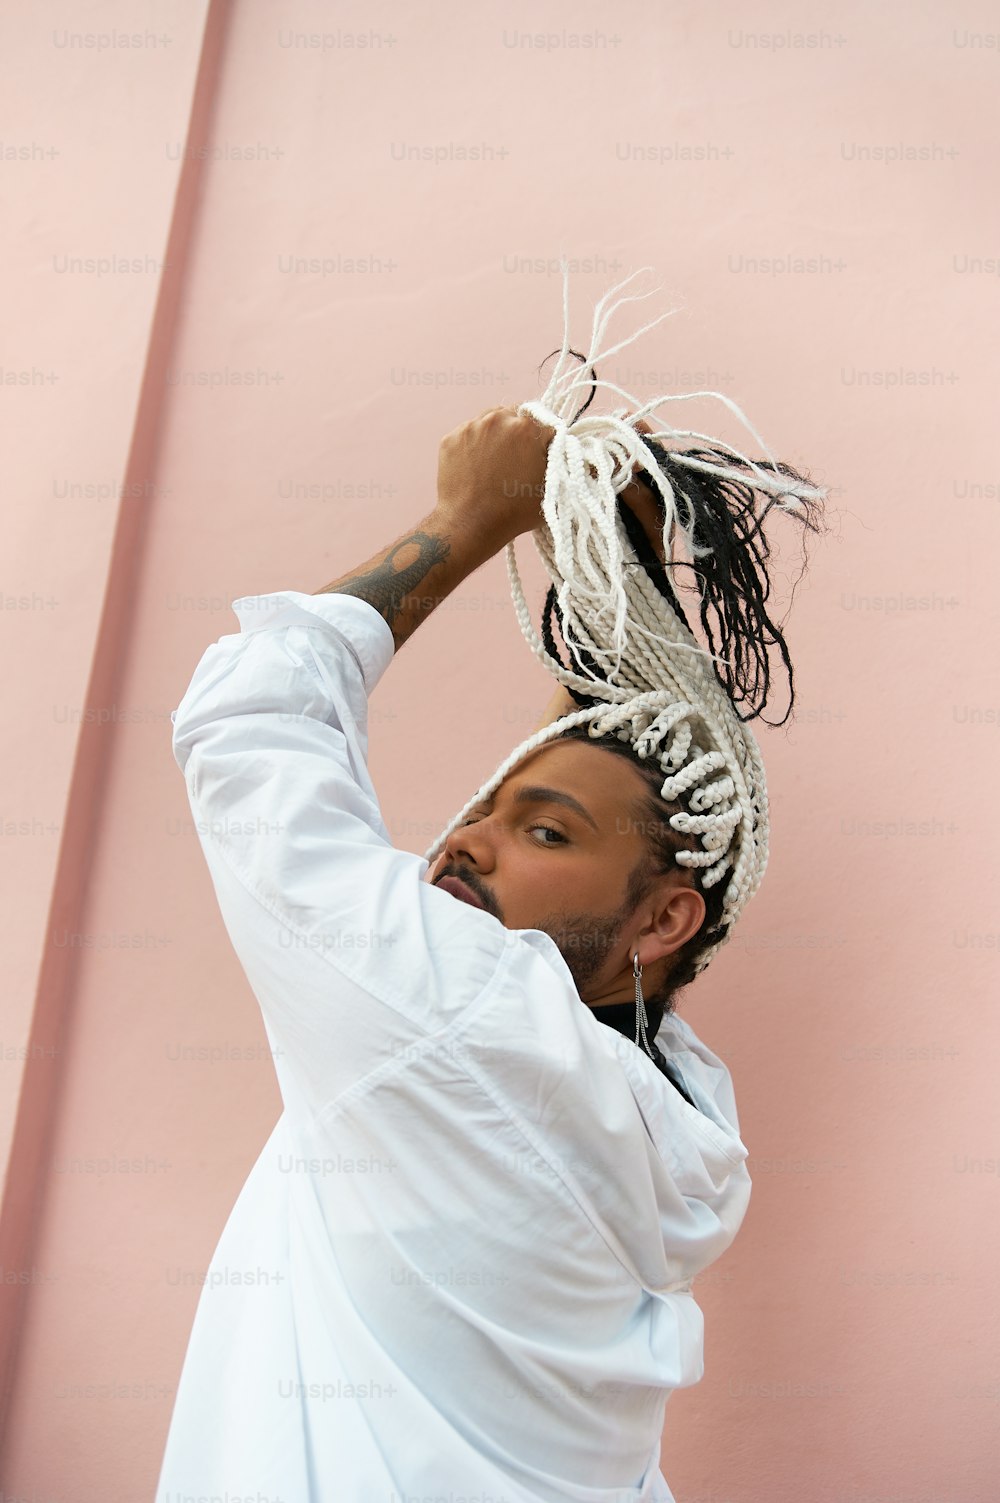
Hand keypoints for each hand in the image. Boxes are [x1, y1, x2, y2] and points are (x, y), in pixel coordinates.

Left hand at [435, 406, 665, 559]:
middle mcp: (503, 418)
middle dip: (521, 436)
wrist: (469, 526)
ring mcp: (473, 426)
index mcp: (532, 428)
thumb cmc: (517, 513)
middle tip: (518, 465)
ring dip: (497, 438)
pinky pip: (468, 436)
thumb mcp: (556, 492)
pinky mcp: (452, 437)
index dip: (546, 442)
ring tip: (497, 468)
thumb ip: (578, 469)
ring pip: (492, 423)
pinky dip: (473, 449)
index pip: (546, 424)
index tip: (542, 459)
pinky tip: (477, 472)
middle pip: (518, 418)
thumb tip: (606, 456)